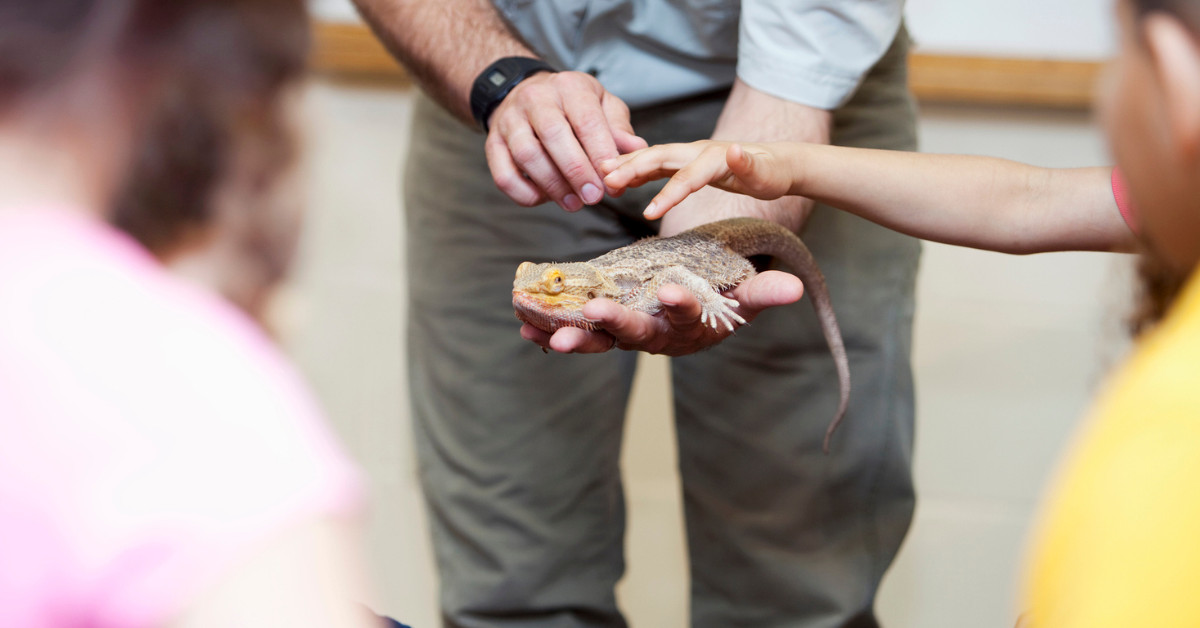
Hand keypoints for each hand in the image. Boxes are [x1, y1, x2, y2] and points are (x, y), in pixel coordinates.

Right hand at [485, 71, 647, 210]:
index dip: (601, 156)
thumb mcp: (602, 105)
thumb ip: (619, 128)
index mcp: (569, 87)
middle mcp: (536, 98)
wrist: (525, 92)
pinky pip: (503, 174)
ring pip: (527, 155)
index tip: (614, 184)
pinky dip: (523, 193)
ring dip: (553, 186)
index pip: (587, 122)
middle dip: (577, 172)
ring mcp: (510, 120)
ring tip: (574, 204)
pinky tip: (544, 199)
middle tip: (594, 198)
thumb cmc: (572, 105)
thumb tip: (637, 150)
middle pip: (554, 136)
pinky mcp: (492, 142)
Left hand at [519, 270, 803, 355]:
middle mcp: (656, 335)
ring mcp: (626, 333)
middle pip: (634, 332)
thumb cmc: (720, 301)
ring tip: (541, 331)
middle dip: (613, 324)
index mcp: (689, 326)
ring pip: (598, 338)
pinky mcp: (603, 327)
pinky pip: (576, 332)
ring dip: (571, 335)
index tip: (672, 290)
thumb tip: (794, 288)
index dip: (680, 304)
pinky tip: (524, 328)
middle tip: (595, 312)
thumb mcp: (742, 296)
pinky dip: (550, 331)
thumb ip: (763, 293)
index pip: (687, 315)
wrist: (694, 312)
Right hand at [601, 141, 795, 219]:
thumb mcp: (767, 175)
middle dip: (631, 168)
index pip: (686, 176)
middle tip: (604, 180)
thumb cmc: (772, 173)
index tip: (648, 214)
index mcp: (714, 157)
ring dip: (627, 165)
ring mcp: (690, 155)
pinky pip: (656, 165)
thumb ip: (748, 165)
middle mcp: (698, 151)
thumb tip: (734, 150)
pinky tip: (620, 179)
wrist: (776, 163)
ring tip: (601, 176)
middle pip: (659, 157)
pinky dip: (637, 170)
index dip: (667, 194)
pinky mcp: (686, 162)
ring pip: (653, 158)